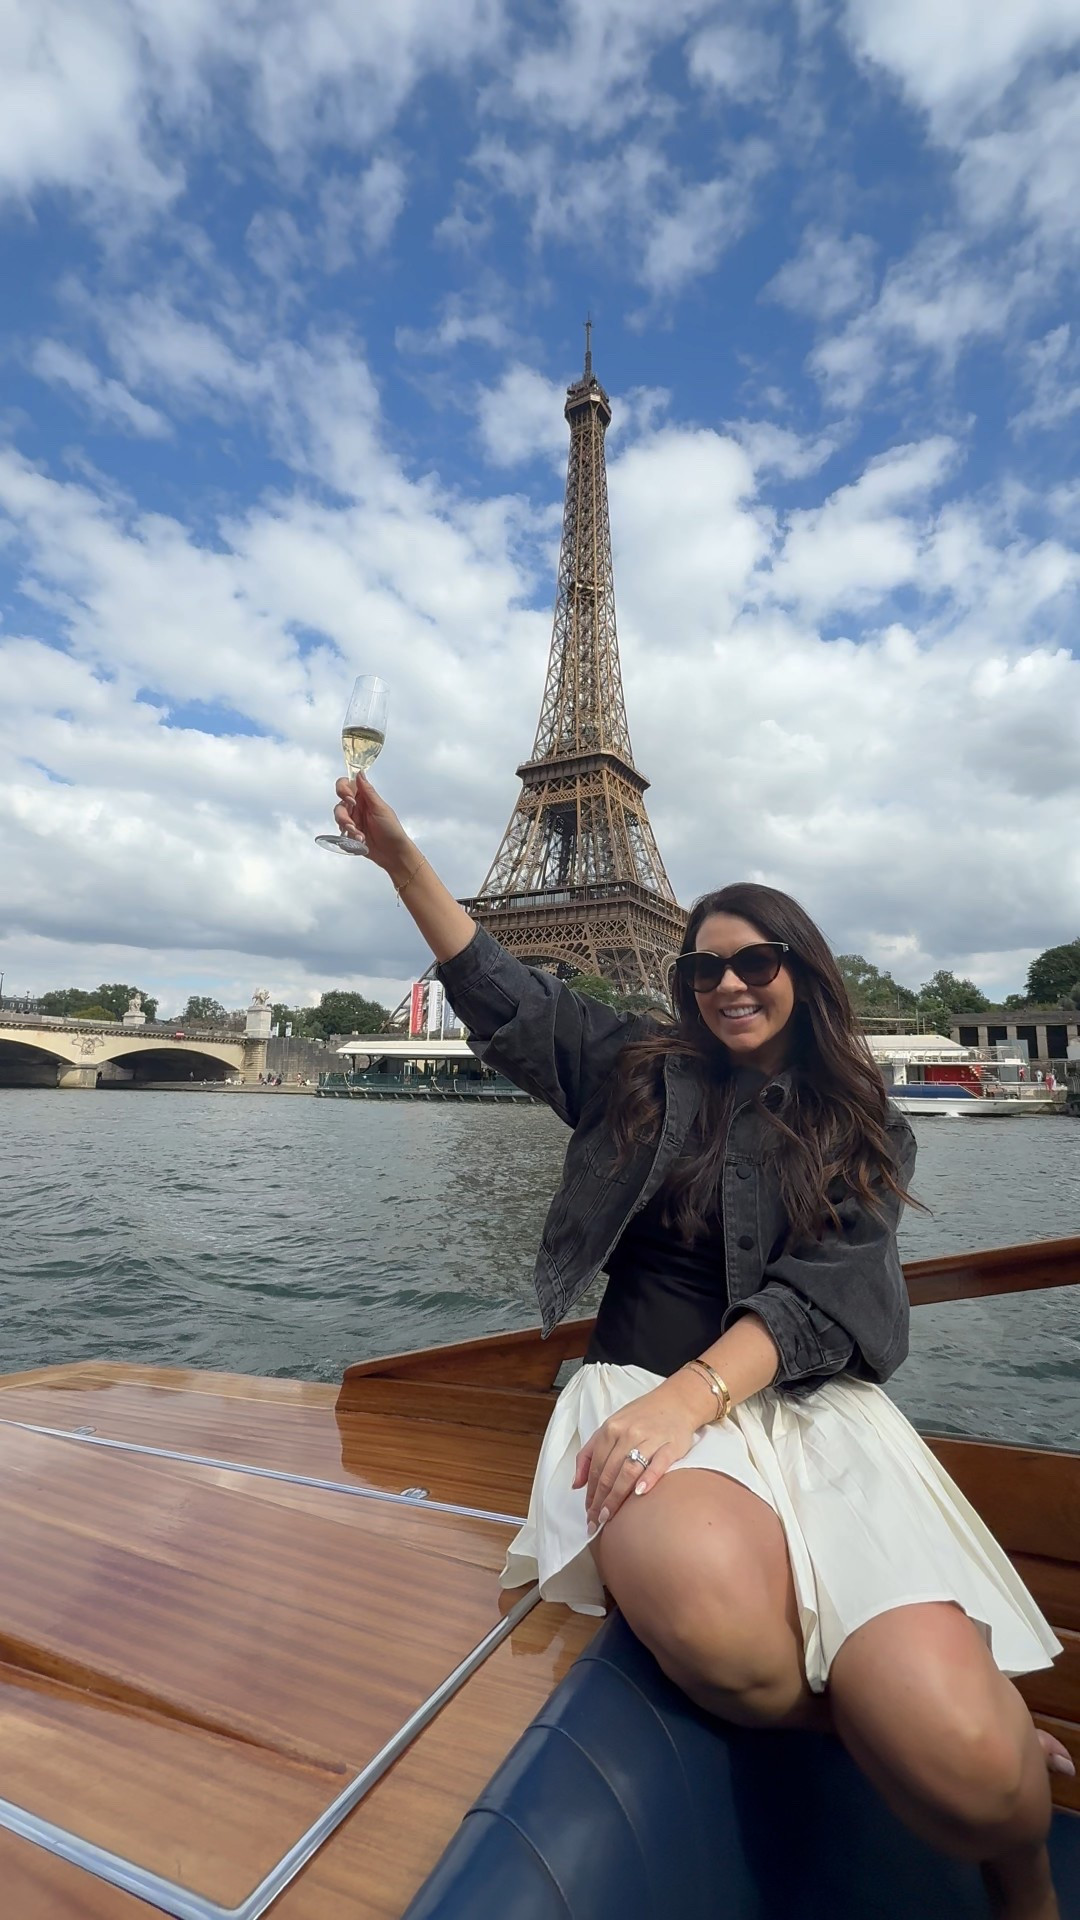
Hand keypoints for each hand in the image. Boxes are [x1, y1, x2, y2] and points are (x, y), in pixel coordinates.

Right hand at [333, 773, 414, 875]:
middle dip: (343, 815)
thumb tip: (360, 772)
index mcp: (365, 797)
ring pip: (339, 818)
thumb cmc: (392, 829)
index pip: (347, 785)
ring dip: (347, 827)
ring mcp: (354, 820)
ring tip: (359, 835)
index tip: (350, 799)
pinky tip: (360, 840)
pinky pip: (342, 832)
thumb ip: (368, 791)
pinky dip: (349, 836)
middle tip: (352, 824)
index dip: (343, 790)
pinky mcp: (351, 833)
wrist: (394, 853)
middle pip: (340, 804)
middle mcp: (357, 807)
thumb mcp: (380, 809)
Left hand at [573, 1371, 714, 1533]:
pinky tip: (639, 1493)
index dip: (590, 1492)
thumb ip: (590, 1453)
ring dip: (617, 1495)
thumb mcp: (610, 1427)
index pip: (597, 1467)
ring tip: (610, 1515)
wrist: (677, 1402)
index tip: (588, 1512)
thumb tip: (576, 1484)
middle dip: (600, 1499)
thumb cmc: (641, 1417)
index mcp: (611, 1429)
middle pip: (610, 1472)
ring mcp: (650, 1438)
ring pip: (629, 1470)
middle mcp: (628, 1433)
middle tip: (596, 1521)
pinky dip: (648, 1478)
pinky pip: (658, 1463)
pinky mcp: (671, 1445)